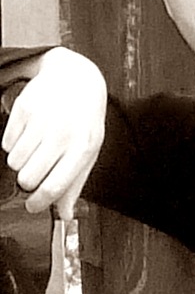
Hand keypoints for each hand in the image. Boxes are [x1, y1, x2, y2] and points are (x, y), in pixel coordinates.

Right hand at [1, 48, 106, 218]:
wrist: (77, 79)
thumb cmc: (83, 120)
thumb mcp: (89, 150)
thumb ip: (75, 183)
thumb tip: (63, 214)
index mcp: (83, 147)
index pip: (55, 186)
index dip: (39, 203)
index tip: (32, 206)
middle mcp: (63, 133)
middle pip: (28, 178)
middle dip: (29, 180)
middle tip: (37, 170)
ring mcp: (42, 120)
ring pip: (14, 162)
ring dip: (21, 161)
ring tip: (36, 148)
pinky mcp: (24, 108)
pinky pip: (6, 143)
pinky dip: (14, 144)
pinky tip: (30, 133)